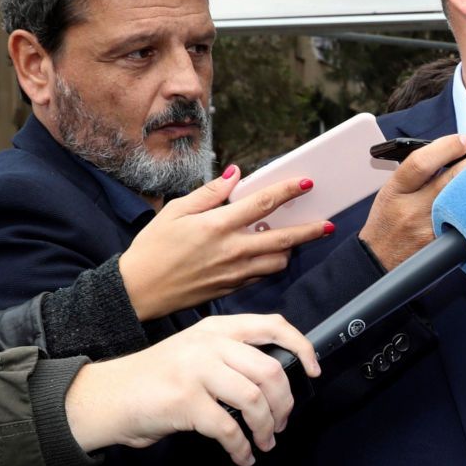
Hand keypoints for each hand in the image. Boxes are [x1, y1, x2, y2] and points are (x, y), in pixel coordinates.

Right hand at [65, 314, 320, 465]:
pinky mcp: (184, 402)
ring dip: (266, 428)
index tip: (314, 370)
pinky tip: (242, 457)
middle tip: (282, 422)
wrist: (105, 396)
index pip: (272, 326)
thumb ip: (231, 355)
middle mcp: (209, 344)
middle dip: (285, 403)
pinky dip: (242, 448)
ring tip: (264, 442)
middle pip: (270, 371)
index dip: (301, 347)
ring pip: (255, 400)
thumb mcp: (195, 351)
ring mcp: (196, 371)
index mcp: (217, 328)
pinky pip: (228, 429)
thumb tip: (275, 382)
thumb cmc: (155, 378)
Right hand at [120, 166, 331, 319]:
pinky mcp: (231, 289)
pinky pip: (261, 276)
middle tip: (328, 223)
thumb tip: (235, 174)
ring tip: (294, 239)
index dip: (288, 191)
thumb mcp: (175, 211)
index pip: (263, 204)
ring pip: (277, 261)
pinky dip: (271, 264)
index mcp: (217, 226)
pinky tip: (270, 255)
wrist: (138, 291)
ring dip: (290, 249)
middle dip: (310, 230)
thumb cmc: (152, 248)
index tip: (307, 183)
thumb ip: (209, 193)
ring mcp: (234, 273)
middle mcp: (232, 250)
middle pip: (283, 238)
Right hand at [360, 135, 465, 269]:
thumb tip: (455, 152)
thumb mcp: (393, 192)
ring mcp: (429, 230)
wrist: (378, 260)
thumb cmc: (388, 221)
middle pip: (450, 179)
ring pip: (464, 202)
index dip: (446, 147)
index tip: (465, 140)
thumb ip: (418, 174)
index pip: (420, 163)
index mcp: (396, 190)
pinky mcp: (443, 247)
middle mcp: (412, 210)